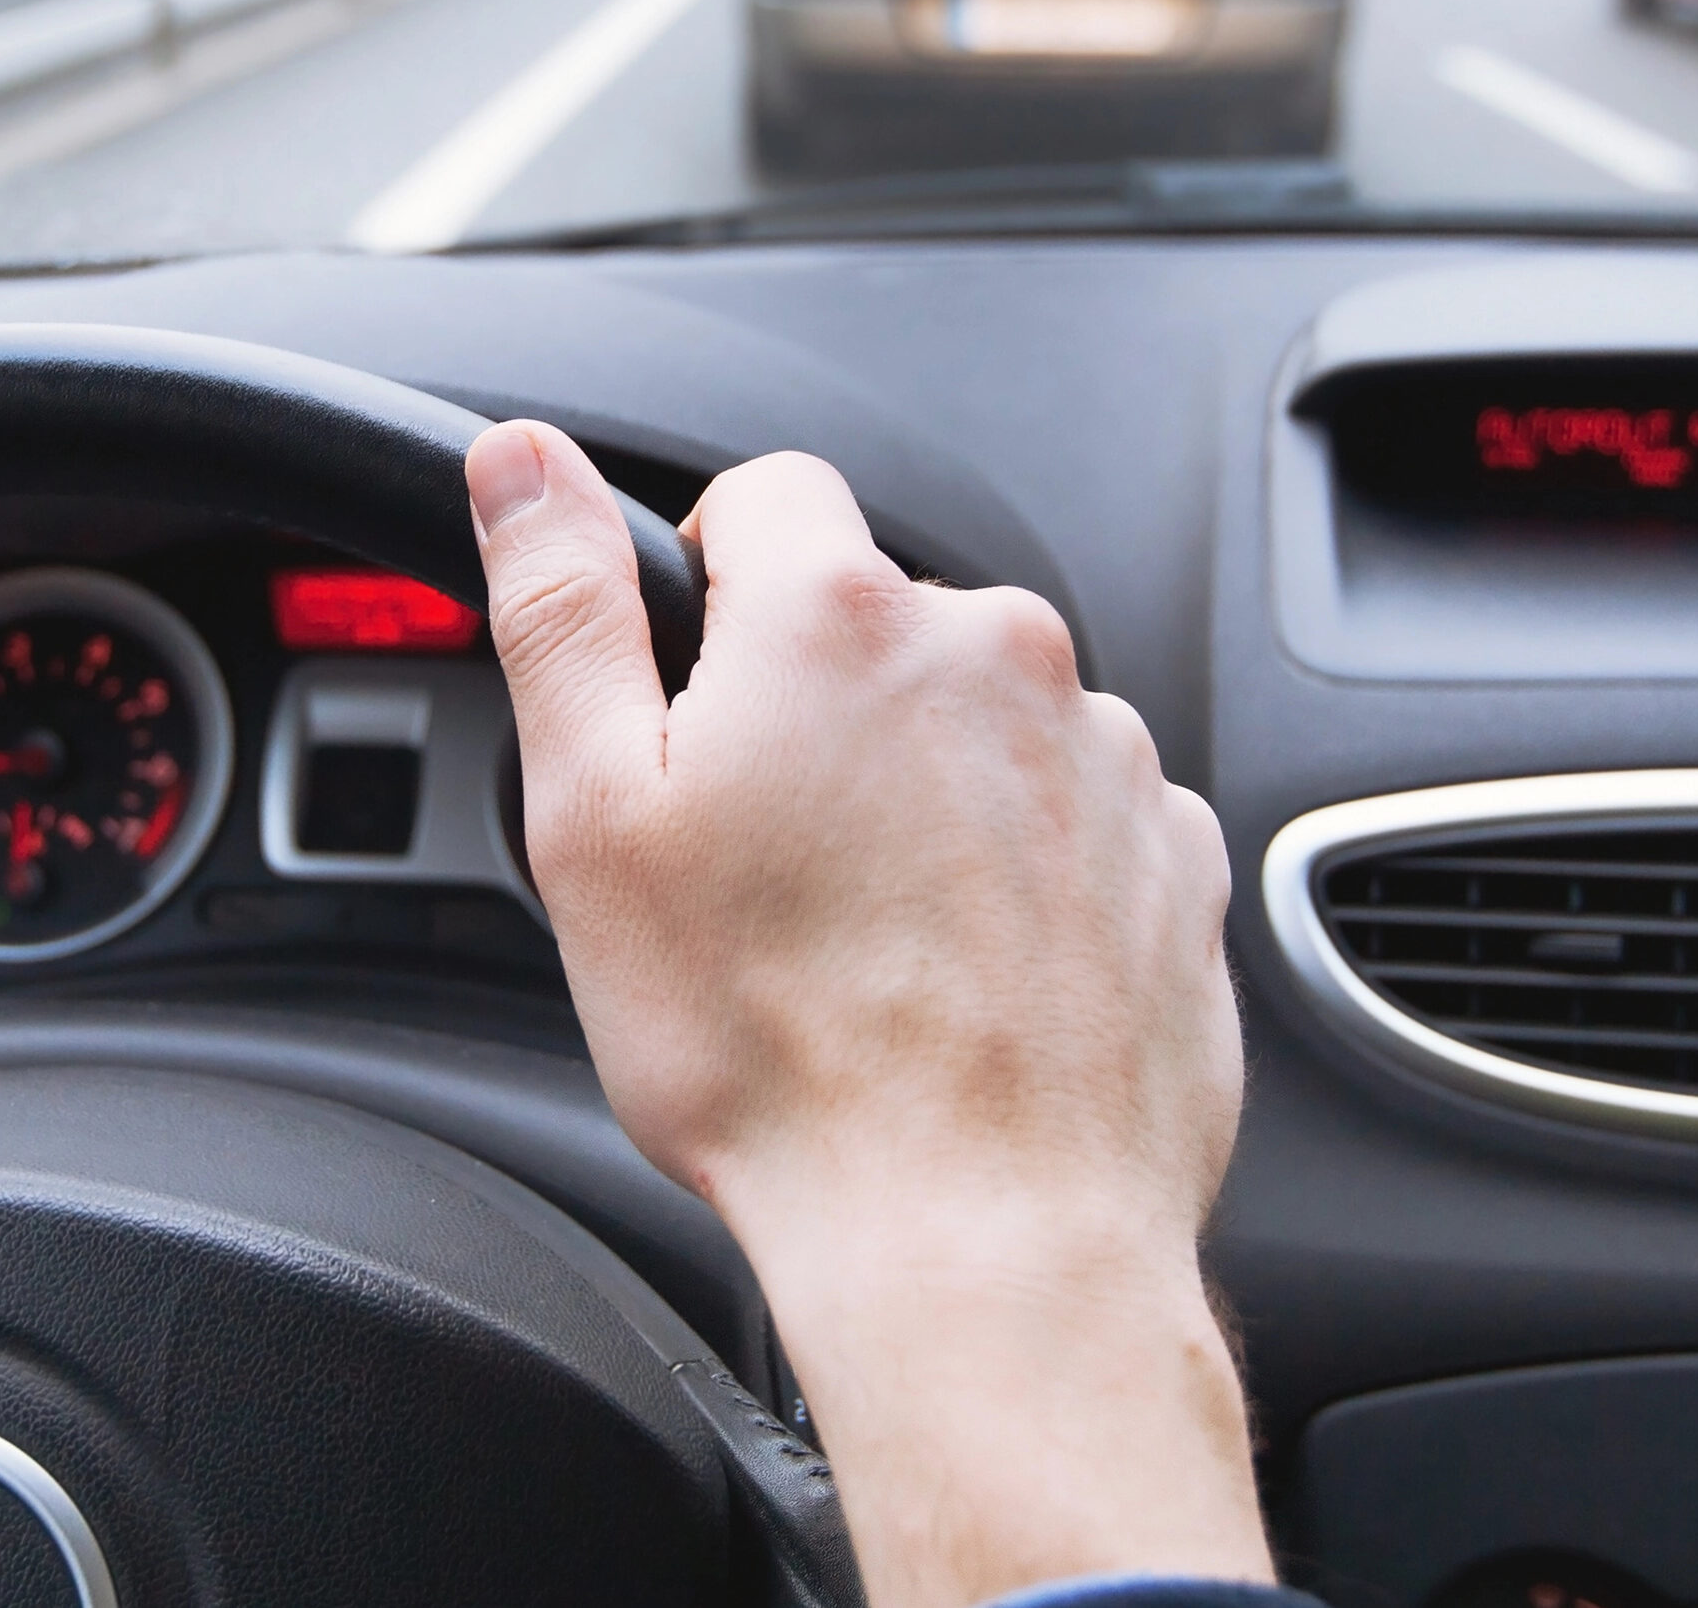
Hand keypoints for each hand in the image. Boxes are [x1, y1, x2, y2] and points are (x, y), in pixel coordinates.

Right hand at [467, 422, 1266, 1607]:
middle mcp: (1000, 654)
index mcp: (842, 618)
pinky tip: (963, 983)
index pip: (769, 499)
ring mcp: (1107, 756)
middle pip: (881, 625)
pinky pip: (1077, 823)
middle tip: (762, 868)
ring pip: (983, 728)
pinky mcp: (1174, 859)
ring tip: (870, 948)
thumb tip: (522, 461)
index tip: (692, 707)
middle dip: (820, 713)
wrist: (981, 1236)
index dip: (707, 589)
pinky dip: (1023, 878)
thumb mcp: (595, 818)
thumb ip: (562, 608)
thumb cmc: (775, 1055)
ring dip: (928, 797)